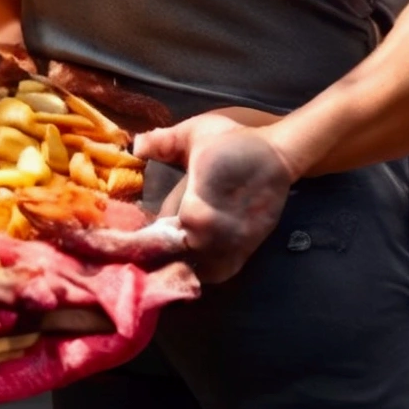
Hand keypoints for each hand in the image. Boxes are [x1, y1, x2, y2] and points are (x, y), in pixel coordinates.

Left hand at [135, 109, 293, 283]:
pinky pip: (216, 274)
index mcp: (195, 205)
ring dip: (180, 260)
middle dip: (161, 249)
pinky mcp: (246, 252)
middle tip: (147, 243)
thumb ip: (163, 141)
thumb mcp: (195, 134)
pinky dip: (202, 269)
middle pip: (176, 255)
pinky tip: (192, 256)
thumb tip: (135, 145)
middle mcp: (213, 234)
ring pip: (195, 267)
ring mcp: (230, 246)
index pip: (161, 236)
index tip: (131, 235)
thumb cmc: (233, 141)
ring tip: (169, 250)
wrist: (278, 154)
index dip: (144, 236)